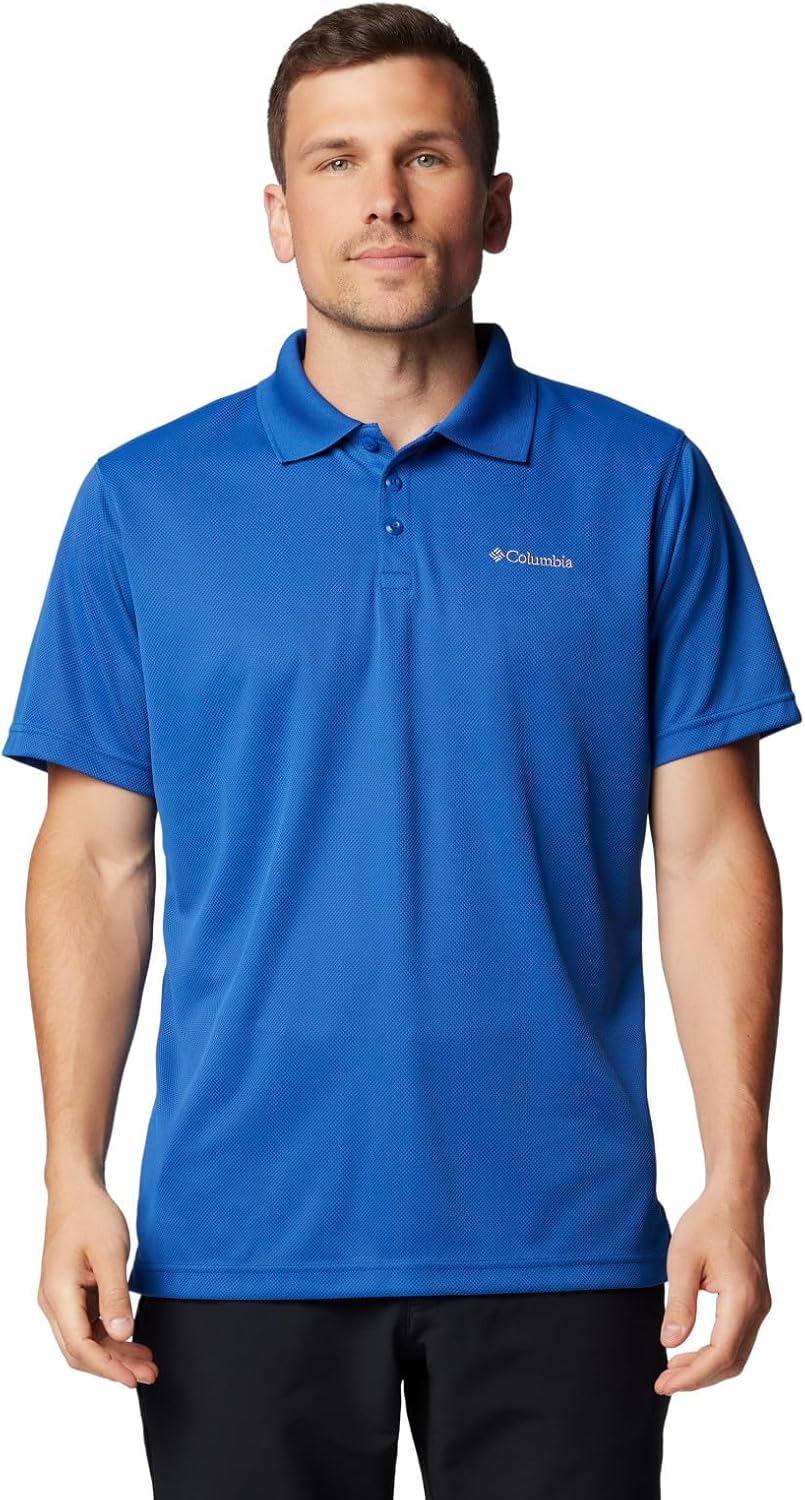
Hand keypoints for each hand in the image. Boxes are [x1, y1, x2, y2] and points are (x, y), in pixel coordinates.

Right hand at [38, 1177, 157, 1387]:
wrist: (76, 1191)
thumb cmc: (91, 1215)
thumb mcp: (110, 1253)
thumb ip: (115, 1296)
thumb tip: (122, 1336)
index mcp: (58, 1294)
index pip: (79, 1347)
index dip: (107, 1368)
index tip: (133, 1379)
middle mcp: (53, 1302)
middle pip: (80, 1351)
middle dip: (114, 1367)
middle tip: (149, 1374)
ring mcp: (61, 1299)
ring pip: (85, 1341)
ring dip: (115, 1354)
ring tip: (147, 1363)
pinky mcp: (72, 1294)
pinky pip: (88, 1325)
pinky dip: (110, 1337)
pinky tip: (133, 1341)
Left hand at [655, 1185, 771, 1395]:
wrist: (736, 1197)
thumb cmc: (709, 1221)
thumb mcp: (682, 1260)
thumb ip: (679, 1304)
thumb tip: (670, 1343)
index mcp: (742, 1298)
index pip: (720, 1354)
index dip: (691, 1376)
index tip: (663, 1382)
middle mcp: (758, 1307)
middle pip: (731, 1362)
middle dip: (697, 1378)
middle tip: (663, 1382)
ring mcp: (760, 1305)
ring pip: (737, 1354)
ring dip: (706, 1367)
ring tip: (672, 1370)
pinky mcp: (754, 1301)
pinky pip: (738, 1339)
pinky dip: (715, 1352)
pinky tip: (690, 1350)